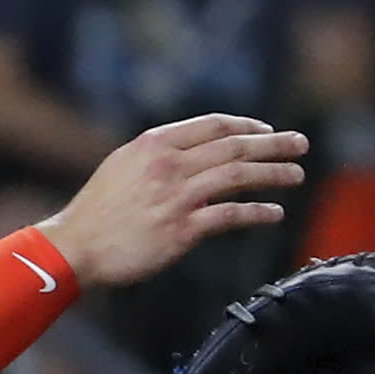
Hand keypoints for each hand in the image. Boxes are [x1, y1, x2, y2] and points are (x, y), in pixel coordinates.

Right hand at [36, 113, 308, 290]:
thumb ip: (159, 154)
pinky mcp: (182, 230)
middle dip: (274, 144)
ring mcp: (177, 197)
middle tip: (300, 145)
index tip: (267, 132)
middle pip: (235, 147)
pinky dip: (258, 213)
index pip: (213, 125)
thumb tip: (198, 153)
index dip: (247, 126)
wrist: (74, 248)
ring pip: (240, 177)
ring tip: (296, 175)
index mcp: (154, 145)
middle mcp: (168, 166)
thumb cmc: (96, 210)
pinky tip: (274, 213)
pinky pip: (231, 215)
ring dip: (275, 174)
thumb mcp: (122, 166)